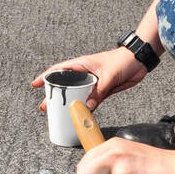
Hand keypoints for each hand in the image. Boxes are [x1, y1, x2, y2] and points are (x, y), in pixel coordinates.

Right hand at [31, 46, 146, 112]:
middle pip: (65, 85)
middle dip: (54, 95)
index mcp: (82, 64)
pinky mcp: (102, 90)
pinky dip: (83, 107)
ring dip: (68, 103)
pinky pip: (90, 100)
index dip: (46, 77)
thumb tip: (87, 106)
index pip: (59, 70)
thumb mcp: (109, 76)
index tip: (35, 84)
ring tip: (57, 113)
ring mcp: (93, 82)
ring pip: (76, 94)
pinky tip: (78, 114)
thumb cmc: (123, 60)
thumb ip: (98, 91)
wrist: (139, 61)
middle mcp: (85, 73)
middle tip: (44, 106)